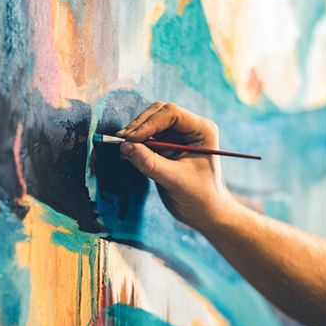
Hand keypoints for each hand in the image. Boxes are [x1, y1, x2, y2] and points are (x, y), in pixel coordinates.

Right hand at [116, 102, 233, 230]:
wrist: (203, 212)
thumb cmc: (198, 197)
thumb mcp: (174, 180)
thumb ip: (150, 163)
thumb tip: (125, 147)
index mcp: (201, 130)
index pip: (171, 114)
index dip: (149, 123)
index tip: (131, 138)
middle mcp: (189, 128)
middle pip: (158, 113)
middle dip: (139, 126)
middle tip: (121, 140)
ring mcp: (177, 136)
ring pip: (149, 123)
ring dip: (135, 133)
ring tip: (122, 147)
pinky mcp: (165, 146)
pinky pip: (146, 137)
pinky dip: (135, 143)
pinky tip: (127, 152)